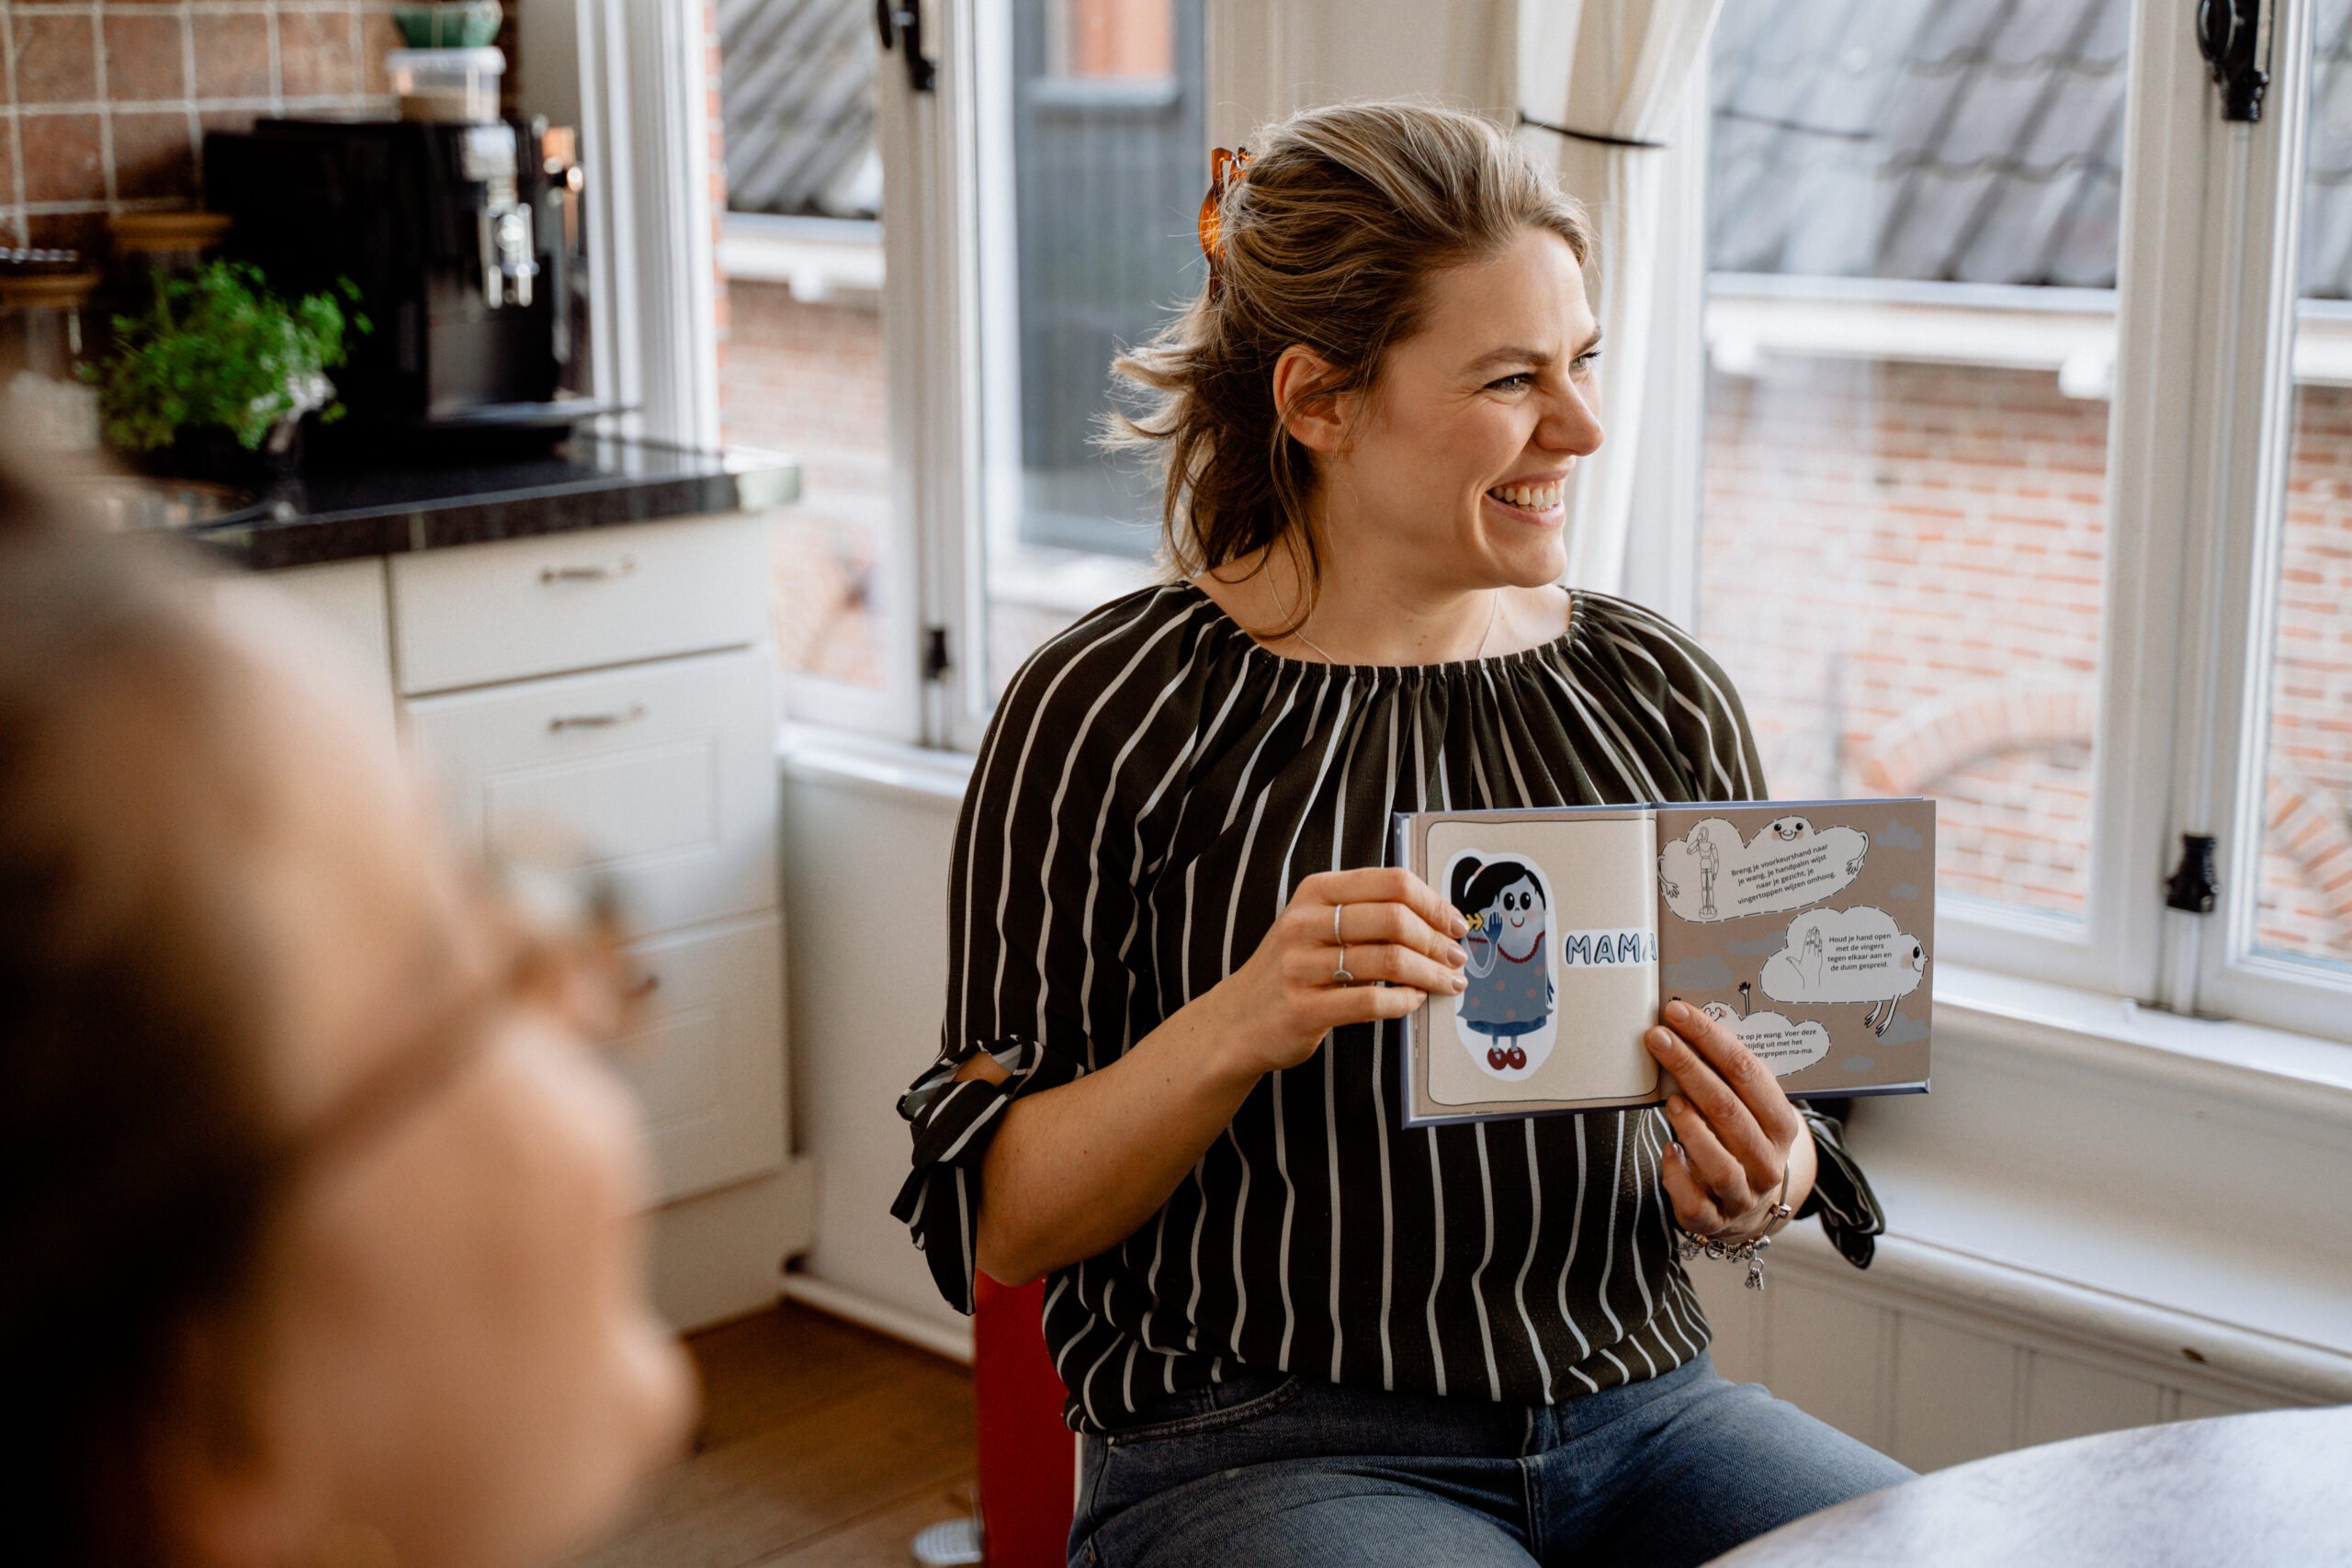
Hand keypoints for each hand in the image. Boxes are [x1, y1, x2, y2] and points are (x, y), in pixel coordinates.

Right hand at [1208, 867, 1469, 1079]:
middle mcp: (1304, 923)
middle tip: (1456, 958)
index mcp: (1315, 892)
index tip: (1455, 922)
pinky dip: (1403, 1002)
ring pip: (1388, 961)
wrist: (1238, 1021)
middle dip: (1436, 940)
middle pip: (1393, 919)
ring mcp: (1299, 966)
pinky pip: (1370, 1002)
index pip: (1390, 882)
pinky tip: (1413, 1001)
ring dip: (1429, 974)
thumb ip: (1365, 915)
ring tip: (1447, 983)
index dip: (1432, 902)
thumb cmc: (1293, 970)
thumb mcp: (1317, 926)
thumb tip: (1436, 920)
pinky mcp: (1302, 1008)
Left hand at [1644, 999, 1805, 1243]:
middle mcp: (1767, 1162)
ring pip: (1718, 1161)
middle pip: (1728, 1110)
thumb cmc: (1742, 1142)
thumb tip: (1684, 1026)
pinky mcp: (1713, 1220)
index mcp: (1781, 1125)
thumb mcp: (1749, 1111)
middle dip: (1690, 1068)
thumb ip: (1728, 1079)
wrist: (1753, 1206)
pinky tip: (1667, 1150)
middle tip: (1658, 1038)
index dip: (1710, 1039)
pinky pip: (1694, 1201)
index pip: (1748, 1072)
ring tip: (1669, 1098)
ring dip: (1690, 1125)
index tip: (1677, 1013)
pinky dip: (1678, 1175)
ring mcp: (1742, 1195)